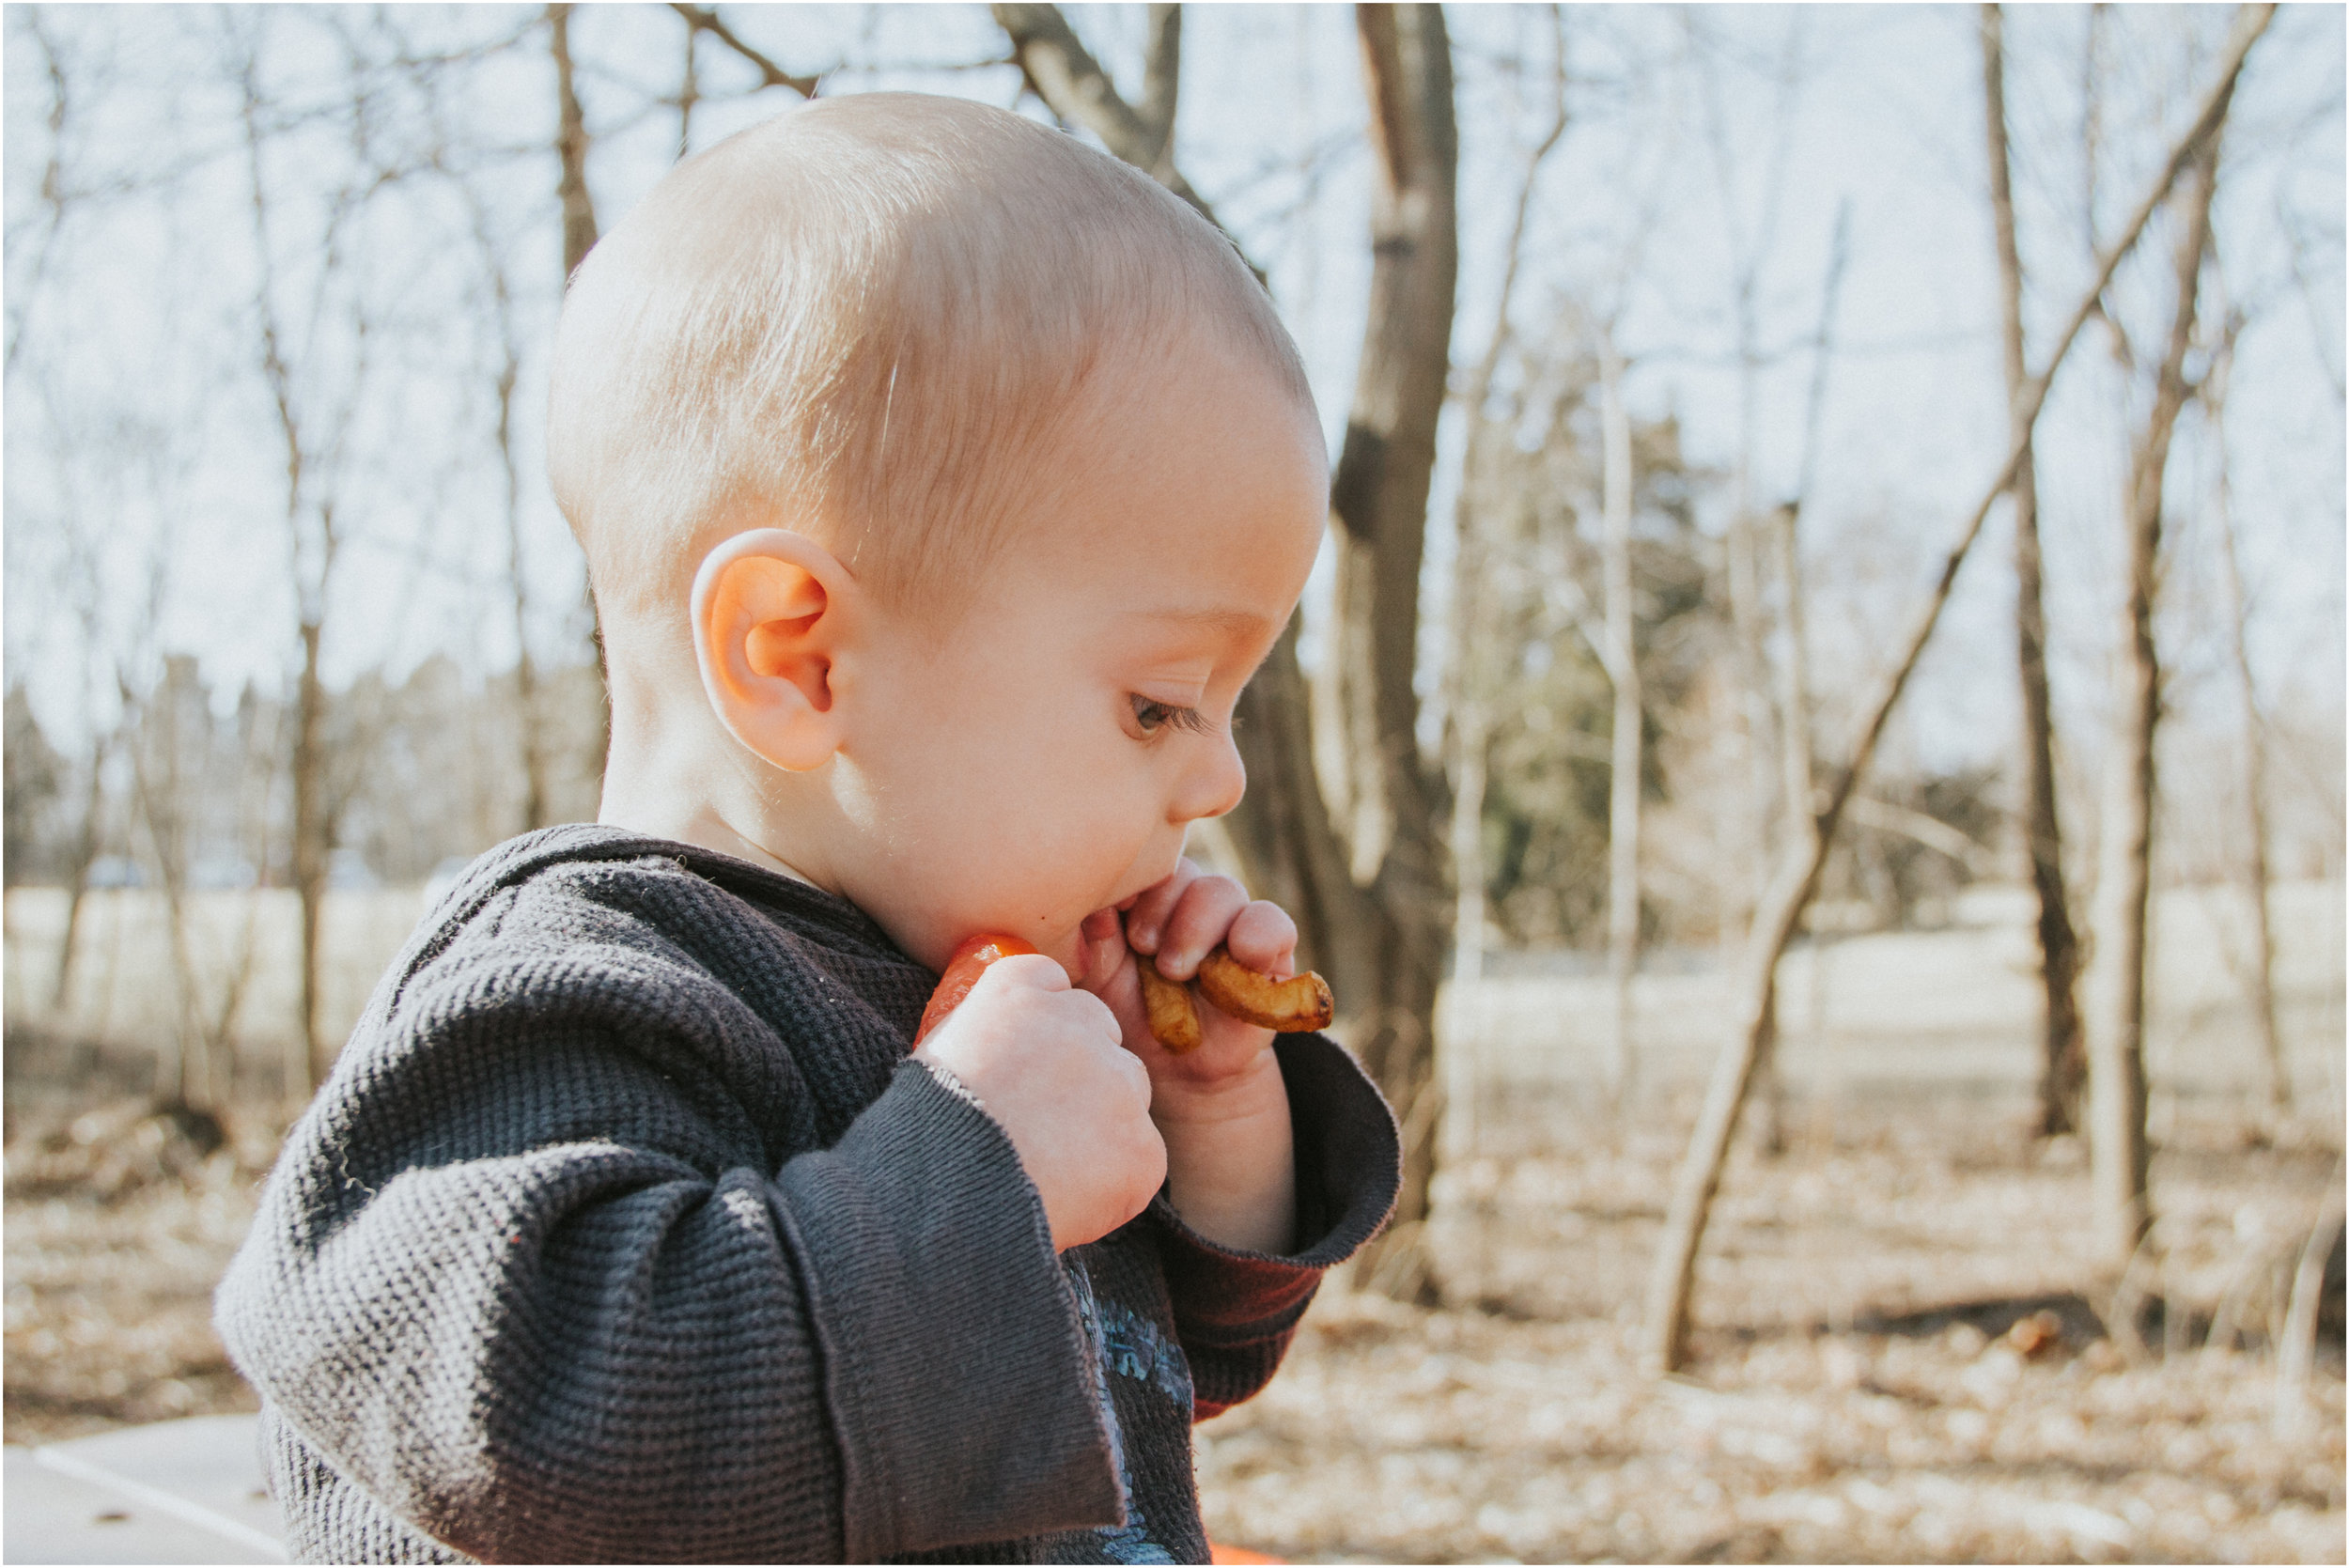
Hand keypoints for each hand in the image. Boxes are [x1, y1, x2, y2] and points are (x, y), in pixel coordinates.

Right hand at [914, 953, 1165, 1251]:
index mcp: (1018, 989)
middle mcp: (1078, 1020)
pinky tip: (1068, 1202)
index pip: (1052, 983)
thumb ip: (982, 1033)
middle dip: (1082, 1070)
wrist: (941, 1202)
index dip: (1045, 1025)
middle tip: (1044, 1121)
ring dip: (1103, 1123)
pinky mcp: (1141, 1143)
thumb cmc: (922, 1135)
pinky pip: (1139, 1158)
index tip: (1029, 1059)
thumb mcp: (937, 1056)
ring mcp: (1118, 1081)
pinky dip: (1114, 1183)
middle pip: (1102, 1033)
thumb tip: (1002, 1046)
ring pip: (1128, 1093)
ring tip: (1049, 1169)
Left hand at [1082, 859, 1296, 1101]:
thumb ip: (1093, 942)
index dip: (1132, 882)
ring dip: (1196, 927)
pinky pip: (1274, 923)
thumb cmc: (1133, 1013)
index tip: (1115, 913)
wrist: (1179, 1068)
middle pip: (1183, 871)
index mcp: (1147, 898)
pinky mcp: (1271, 950)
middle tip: (1143, 947)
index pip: (1144, 864)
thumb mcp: (1100, 981)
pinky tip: (1237, 958)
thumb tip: (1097, 908)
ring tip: (1175, 970)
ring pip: (1223, 890)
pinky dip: (1256, 935)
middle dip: (1160, 906)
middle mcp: (1191, 900)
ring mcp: (1233, 922)